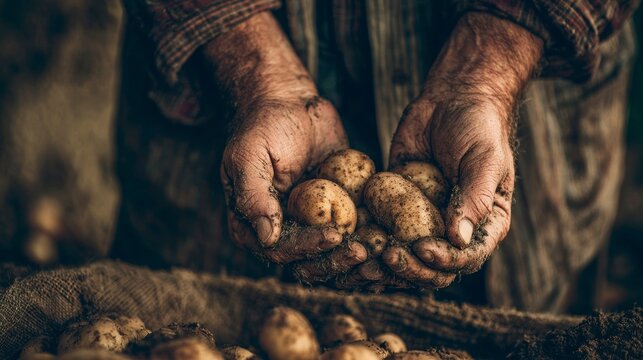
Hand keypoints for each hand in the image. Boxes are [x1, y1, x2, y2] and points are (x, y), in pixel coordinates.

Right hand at [205, 13, 366, 272]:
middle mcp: (281, 232)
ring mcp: (309, 225)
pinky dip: (369, 239)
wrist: (291, 103)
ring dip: (355, 258)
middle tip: (363, 250)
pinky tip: (389, 235)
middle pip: (309, 262)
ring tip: (379, 248)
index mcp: (253, 225)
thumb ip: (253, 197)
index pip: (281, 251)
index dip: (307, 248)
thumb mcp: (249, 157)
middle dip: (337, 261)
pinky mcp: (335, 214)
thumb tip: (266, 238)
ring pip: (333, 255)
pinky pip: (352, 234)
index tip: (333, 235)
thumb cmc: (264, 126)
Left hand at [384, 13, 542, 287]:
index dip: (444, 261)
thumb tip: (458, 239)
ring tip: (363, 257)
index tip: (421, 249)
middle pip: (432, 267)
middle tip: (386, 256)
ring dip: (384, 264)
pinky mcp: (397, 208)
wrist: (452, 98)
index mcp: (484, 225)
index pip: (465, 258)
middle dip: (409, 268)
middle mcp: (453, 230)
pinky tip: (350, 238)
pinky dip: (367, 238)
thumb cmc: (479, 128)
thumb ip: (475, 199)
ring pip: (404, 255)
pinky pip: (382, 229)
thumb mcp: (485, 161)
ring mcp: (424, 221)